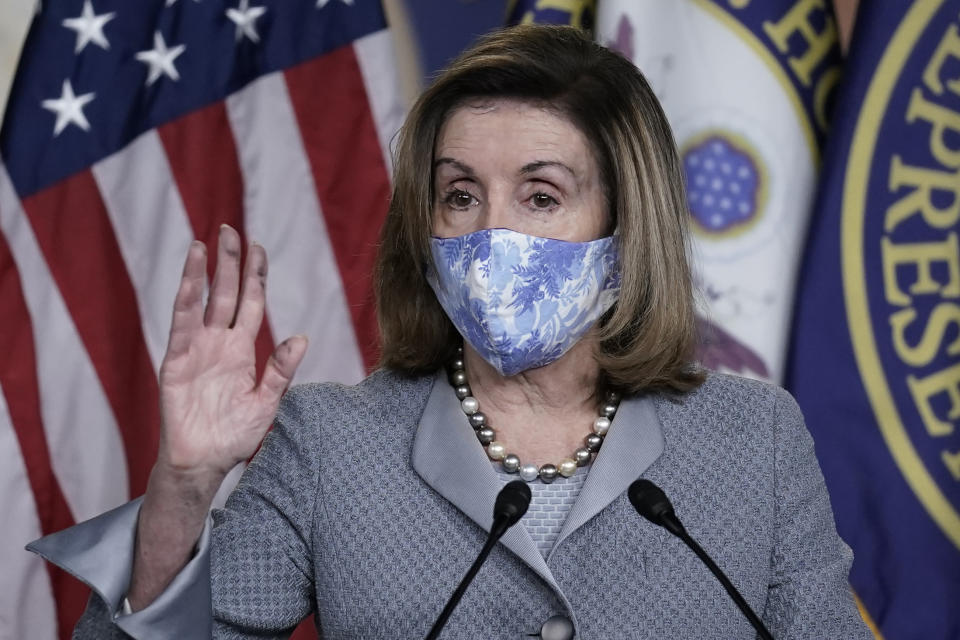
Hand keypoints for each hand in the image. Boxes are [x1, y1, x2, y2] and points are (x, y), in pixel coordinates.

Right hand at [157, 225, 307, 478]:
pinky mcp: (177, 361)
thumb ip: (282, 370)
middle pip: (227, 293)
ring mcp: (197, 350)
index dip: (255, 276)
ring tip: (206, 242)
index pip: (251, 303)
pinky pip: (182, 325)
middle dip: (231, 262)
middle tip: (232, 230)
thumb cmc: (235, 436)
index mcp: (243, 350)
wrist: (205, 463)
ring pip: (202, 302)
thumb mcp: (268, 402)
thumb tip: (301, 337)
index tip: (259, 248)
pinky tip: (190, 276)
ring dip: (204, 272)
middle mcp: (220, 343)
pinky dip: (186, 299)